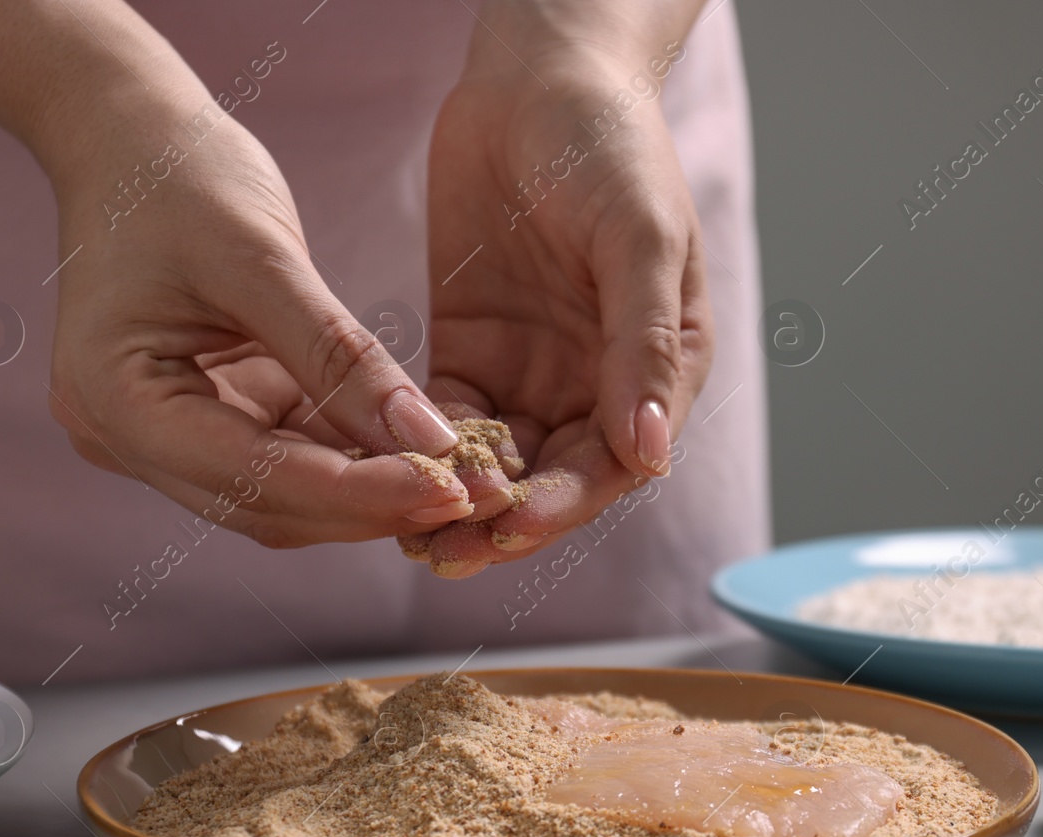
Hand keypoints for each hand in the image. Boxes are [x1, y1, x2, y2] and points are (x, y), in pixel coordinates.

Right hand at [0, 0, 475, 547]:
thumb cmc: (182, 176)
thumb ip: (340, 357)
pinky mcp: (209, 419)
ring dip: (370, 495)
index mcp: (118, 401)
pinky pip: (289, 459)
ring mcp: (165, 436)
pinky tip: (420, 453)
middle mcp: (128, 437)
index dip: (355, 494)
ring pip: (283, 497)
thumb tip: (427, 441)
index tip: (447, 489)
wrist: (132, 138)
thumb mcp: (263, 256)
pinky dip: (354, 460)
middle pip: (267, 506)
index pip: (251, 478)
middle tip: (473, 496)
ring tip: (460, 481)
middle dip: (371, 506)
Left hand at [413, 2, 712, 576]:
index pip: (615, 460)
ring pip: (498, 463)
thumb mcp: (639, 238)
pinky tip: (384, 477)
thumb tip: (651, 455)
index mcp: (658, 368)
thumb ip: (643, 345)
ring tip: (408, 542)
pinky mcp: (472, 352)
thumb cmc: (610, 145)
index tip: (512, 524)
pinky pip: (447, 419)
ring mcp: (534, 372)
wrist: (538, 76)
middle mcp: (599, 384)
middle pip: (553, 478)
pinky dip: (422, 452)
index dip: (566, 501)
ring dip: (458, 503)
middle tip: (445, 555)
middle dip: (503, 520)